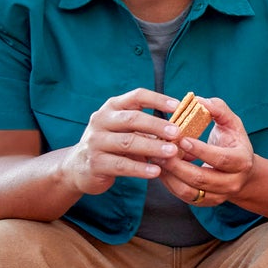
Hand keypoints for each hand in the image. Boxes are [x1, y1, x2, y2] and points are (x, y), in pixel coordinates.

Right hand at [61, 88, 182, 195]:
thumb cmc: (113, 146)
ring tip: (172, 152)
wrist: (79, 168)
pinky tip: (156, 171)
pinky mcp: (95, 163)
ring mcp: (96, 142)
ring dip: (152, 147)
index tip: (178, 105)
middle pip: (131, 119)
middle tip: (177, 132)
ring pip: (127, 142)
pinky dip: (140, 168)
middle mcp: (101, 121)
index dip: (157, 99)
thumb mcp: (128, 132)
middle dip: (156, 125)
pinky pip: (121, 165)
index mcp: (113, 107)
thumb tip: (188, 136)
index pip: (136, 96)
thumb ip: (152, 131)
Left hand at [157, 96, 255, 206]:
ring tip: (156, 160)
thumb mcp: (232, 123)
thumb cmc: (233, 141)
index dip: (200, 150)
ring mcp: (219, 195)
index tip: (181, 139)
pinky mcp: (206, 202)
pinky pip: (184, 196)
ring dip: (170, 176)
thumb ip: (218, 109)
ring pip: (190, 191)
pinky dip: (169, 183)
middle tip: (160, 151)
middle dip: (178, 165)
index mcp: (242, 161)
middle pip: (202, 178)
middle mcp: (233, 182)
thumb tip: (200, 100)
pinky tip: (160, 169)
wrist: (242, 171)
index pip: (220, 158)